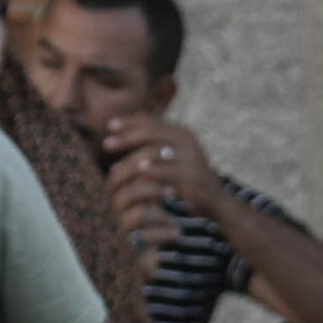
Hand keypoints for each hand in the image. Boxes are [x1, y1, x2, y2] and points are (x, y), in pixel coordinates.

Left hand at [100, 112, 215, 246]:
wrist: (216, 202)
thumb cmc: (185, 177)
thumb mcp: (171, 155)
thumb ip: (153, 141)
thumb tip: (123, 124)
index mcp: (181, 132)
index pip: (151, 120)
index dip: (128, 121)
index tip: (109, 126)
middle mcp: (189, 142)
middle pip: (152, 132)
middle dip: (126, 137)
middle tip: (106, 144)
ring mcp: (193, 159)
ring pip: (158, 151)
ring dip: (134, 156)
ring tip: (117, 164)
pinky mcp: (195, 178)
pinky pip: (171, 172)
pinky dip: (154, 171)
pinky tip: (139, 172)